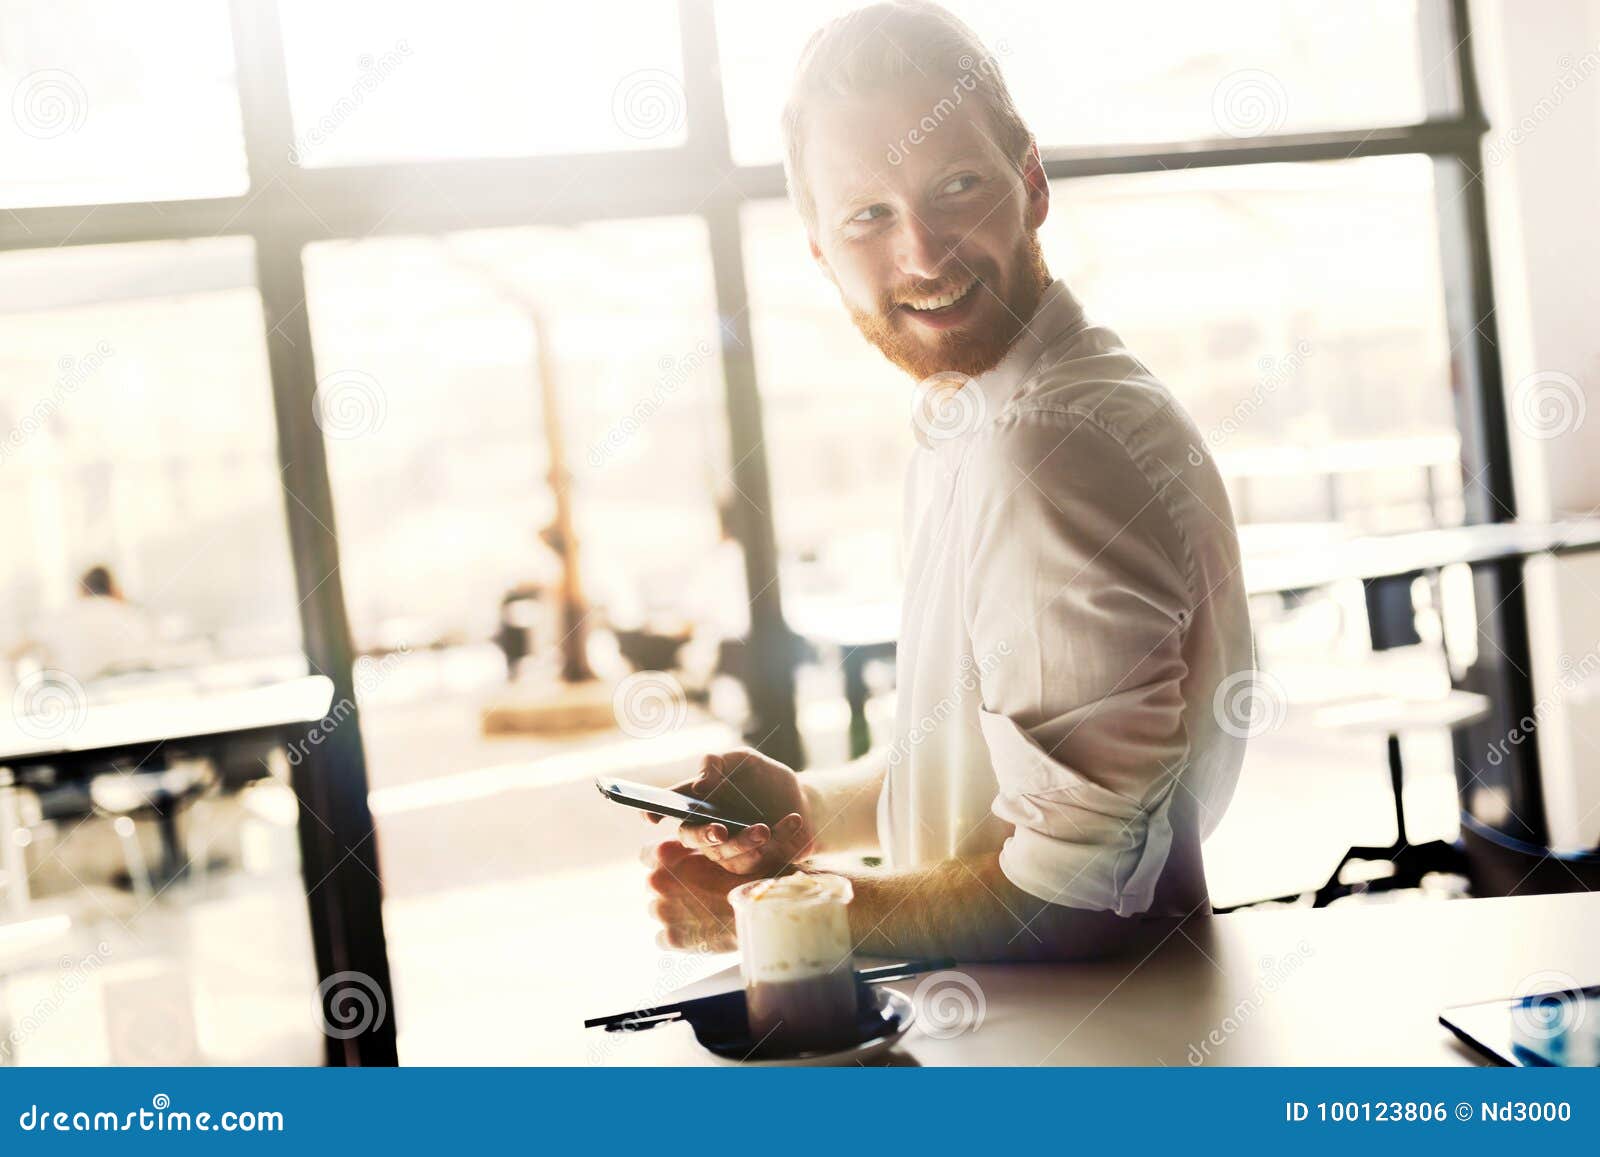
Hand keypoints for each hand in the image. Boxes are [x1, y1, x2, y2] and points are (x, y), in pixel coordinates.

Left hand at [642, 841, 743, 951]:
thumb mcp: (718, 847)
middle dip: (671, 888)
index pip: (647, 855)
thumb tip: (682, 856)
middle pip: (654, 885)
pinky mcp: (672, 937)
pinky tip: (701, 931)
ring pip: (659, 911)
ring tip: (703, 912)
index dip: (664, 862)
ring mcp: (663, 910)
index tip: (677, 867)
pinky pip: (665, 938)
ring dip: (675, 912)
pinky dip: (680, 936)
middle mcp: (657, 880)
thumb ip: (692, 850)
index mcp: (665, 852)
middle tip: (698, 892)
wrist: (761, 904)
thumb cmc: (746, 870)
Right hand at [643, 748, 814, 875]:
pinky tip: (792, 819)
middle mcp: (707, 830)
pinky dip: (781, 837)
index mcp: (697, 803)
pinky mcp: (757, 862)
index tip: (650, 815)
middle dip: (705, 836)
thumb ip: (716, 763)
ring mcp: (731, 850)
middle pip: (694, 838)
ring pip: (729, 855)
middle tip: (720, 830)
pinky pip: (764, 856)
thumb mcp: (741, 760)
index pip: (668, 808)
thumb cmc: (761, 778)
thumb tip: (700, 785)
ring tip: (763, 828)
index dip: (654, 812)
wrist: (799, 797)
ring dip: (745, 842)